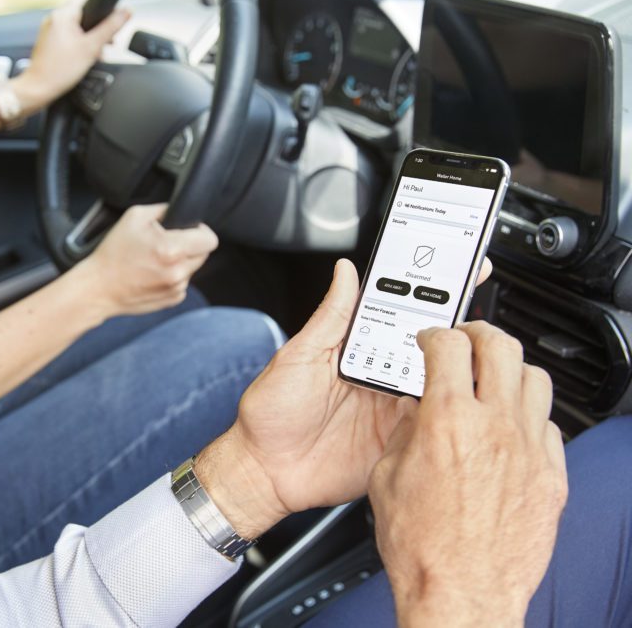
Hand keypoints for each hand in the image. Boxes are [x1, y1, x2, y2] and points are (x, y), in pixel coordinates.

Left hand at [13, 4, 130, 109]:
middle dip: (98, 27)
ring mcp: (50, 30)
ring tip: (96, 54)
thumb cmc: (60, 70)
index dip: (103, 6)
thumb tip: (126, 12)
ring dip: (90, 38)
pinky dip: (79, 44)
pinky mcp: (49, 41)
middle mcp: (54, 18)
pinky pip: (68, 36)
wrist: (39, 88)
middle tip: (106, 43)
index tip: (111, 19)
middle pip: (84, 13)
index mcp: (63, 14)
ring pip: (77, 26)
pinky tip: (84, 58)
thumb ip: (110, 28)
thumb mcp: (91, 48)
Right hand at [75, 204, 217, 317]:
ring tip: (154, 261)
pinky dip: (172, 277)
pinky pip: (182, 282)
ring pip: (192, 268)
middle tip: (165, 244)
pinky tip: (152, 274)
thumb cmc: (113, 253)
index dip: (200, 230)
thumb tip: (181, 211)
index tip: (188, 230)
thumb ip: (164, 210)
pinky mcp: (172, 300)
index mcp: (172, 250)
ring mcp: (176, 289)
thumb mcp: (135, 217)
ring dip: (180, 262)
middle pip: (203, 253)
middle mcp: (178, 272)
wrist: (98, 288)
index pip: (210, 239)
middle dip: (189, 246)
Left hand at [195, 258, 494, 537]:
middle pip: (432, 347)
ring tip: (468, 356)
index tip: (459, 267)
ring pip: (441, 383)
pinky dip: (447, 412)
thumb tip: (346, 270)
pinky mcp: (400, 442)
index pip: (402, 313)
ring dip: (457, 370)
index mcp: (360, 348)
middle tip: (471, 317)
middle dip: (458, 329)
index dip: (433, 292)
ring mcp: (394, 409)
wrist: (265, 470)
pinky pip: (434, 424)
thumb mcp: (300, 355)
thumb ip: (331, 316)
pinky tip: (453, 399)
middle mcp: (383, 375)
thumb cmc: (271, 412)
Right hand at [368, 322, 566, 626]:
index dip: (435, 335)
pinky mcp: (552, 476)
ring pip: (534, 379)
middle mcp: (495, 428)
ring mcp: (529, 450)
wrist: (460, 592)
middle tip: (468, 340)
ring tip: (495, 378)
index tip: (431, 341)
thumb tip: (415, 412)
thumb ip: (404, 433)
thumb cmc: (421, 546)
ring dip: (510, 370)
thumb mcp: (386, 477)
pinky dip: (529, 416)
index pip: (448, 347)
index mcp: (447, 421)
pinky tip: (512, 427)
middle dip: (479, 334)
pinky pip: (549, 425)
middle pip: (501, 346)